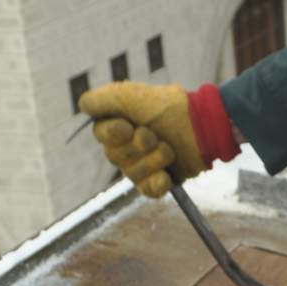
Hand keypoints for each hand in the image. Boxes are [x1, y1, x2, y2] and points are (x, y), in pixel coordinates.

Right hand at [79, 83, 207, 197]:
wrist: (204, 126)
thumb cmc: (169, 107)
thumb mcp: (132, 95)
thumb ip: (103, 98)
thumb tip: (82, 105)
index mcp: (119, 125)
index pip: (102, 135)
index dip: (114, 133)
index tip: (129, 126)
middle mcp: (127, 146)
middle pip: (116, 156)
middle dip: (138, 146)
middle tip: (155, 136)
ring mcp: (144, 165)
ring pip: (132, 174)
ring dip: (153, 160)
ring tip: (169, 149)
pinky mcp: (160, 180)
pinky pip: (147, 191)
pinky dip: (157, 184)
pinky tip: (167, 176)